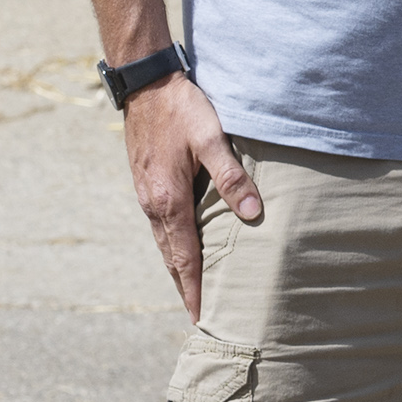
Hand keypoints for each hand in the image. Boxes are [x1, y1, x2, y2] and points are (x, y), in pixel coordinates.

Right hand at [122, 73, 260, 319]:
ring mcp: (147, 195)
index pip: (184, 256)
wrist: (146, 86)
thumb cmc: (183, 110)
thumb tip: (254, 215)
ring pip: (165, 243)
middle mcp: (153, 204)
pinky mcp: (148, 185)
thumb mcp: (212, 139)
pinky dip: (173, 246)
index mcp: (168, 200)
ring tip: (194, 291)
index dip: (194, 287)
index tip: (200, 316)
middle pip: (171, 257)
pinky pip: (162, 226)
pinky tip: (184, 249)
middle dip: (185, 286)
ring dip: (179, 268)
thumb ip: (233, 177)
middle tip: (200, 316)